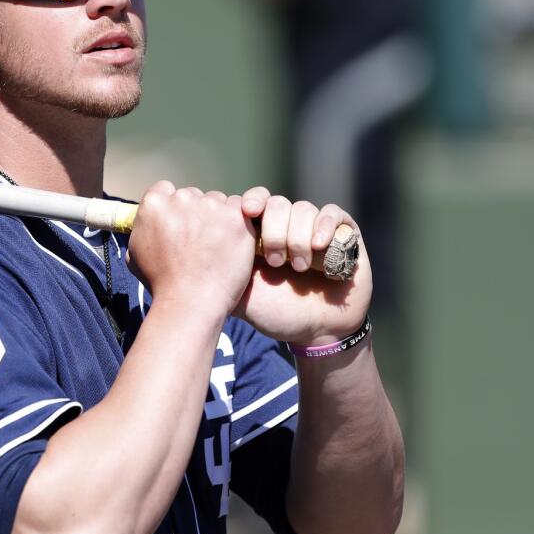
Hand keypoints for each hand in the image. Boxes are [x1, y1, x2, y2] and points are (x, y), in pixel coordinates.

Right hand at [125, 181, 255, 319]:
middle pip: (192, 195)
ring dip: (217, 218)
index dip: (172, 207)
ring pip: (217, 202)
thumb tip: (147, 222)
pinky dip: (237, 225)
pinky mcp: (236, 217)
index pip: (165, 189)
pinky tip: (231, 245)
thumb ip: (143, 228)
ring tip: (216, 247)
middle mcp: (181, 198)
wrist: (190, 302)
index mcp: (154, 203)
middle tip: (198, 241)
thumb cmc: (161, 283)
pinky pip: (240, 210)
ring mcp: (210, 206)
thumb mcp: (135, 253)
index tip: (177, 224)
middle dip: (196, 213)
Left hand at [233, 187, 372, 344]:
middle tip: (276, 262)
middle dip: (275, 231)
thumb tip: (190, 254)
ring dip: (299, 237)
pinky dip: (325, 225)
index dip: (252, 202)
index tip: (247, 212)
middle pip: (277, 204)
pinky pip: (334, 213)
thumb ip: (219, 273)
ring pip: (303, 209)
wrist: (317, 331)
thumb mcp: (240, 295)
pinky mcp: (344, 234)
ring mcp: (315, 228)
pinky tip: (319, 245)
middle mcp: (288, 226)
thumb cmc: (276, 313)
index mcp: (261, 234)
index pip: (255, 202)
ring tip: (298, 267)